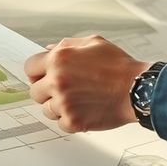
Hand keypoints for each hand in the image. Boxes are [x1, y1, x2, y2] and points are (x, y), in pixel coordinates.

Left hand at [24, 35, 149, 132]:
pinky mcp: (73, 121)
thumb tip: (49, 50)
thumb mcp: (93, 43)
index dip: (37, 72)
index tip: (43, 77)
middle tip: (66, 89)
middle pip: (35, 92)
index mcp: (59, 59)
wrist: (137, 88)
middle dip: (47, 91)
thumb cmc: (119, 66)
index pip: (29, 67)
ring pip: (46, 109)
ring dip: (58, 106)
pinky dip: (70, 119)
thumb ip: (67, 45)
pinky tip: (84, 109)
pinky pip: (60, 124)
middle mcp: (57, 81)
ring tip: (79, 99)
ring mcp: (64, 103)